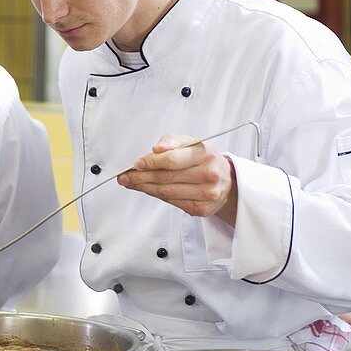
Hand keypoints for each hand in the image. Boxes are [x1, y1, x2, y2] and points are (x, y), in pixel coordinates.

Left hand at [117, 133, 237, 225]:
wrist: (226, 180)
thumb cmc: (202, 159)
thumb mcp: (190, 142)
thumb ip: (171, 141)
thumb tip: (156, 149)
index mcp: (205, 153)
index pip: (172, 160)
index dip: (151, 162)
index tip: (136, 164)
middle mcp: (209, 174)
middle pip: (166, 178)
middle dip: (141, 177)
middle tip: (125, 176)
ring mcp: (207, 193)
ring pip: (167, 192)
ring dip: (144, 187)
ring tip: (130, 182)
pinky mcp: (202, 209)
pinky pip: (172, 203)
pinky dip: (156, 196)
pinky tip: (146, 190)